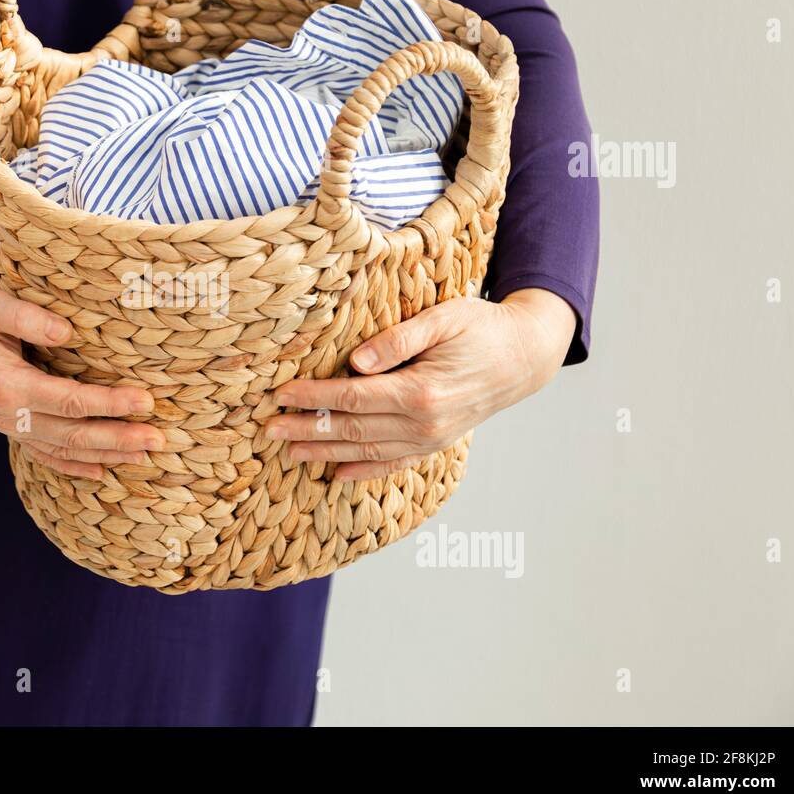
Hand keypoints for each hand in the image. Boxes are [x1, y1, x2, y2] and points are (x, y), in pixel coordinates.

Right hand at [0, 282, 160, 478]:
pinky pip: (44, 455)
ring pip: (63, 450)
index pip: (71, 401)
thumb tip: (67, 331)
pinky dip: (73, 466)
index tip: (145, 400)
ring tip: (143, 456)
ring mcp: (8, 426)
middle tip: (159, 440)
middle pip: (73, 435)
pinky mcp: (9, 427)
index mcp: (8, 384)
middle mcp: (8, 414)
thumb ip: (26, 316)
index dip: (110, 404)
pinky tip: (101, 471)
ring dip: (105, 455)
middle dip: (118, 439)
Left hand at [265, 289, 575, 481]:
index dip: (313, 397)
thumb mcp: (443, 318)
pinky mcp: (436, 443)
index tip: (281, 395)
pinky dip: (363, 471)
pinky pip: (394, 464)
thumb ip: (398, 340)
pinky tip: (337, 475)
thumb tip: (356, 362)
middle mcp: (424, 423)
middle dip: (306, 429)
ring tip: (290, 452)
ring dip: (325, 452)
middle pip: (352, 429)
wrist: (525, 356)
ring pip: (367, 451)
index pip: (351, 397)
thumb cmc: (482, 328)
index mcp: (420, 391)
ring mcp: (431, 439)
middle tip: (268, 429)